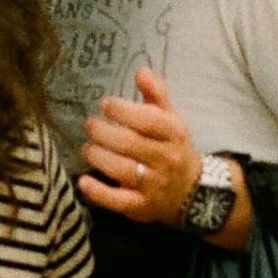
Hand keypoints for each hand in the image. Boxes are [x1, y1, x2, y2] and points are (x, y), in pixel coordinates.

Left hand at [79, 67, 202, 227]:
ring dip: (98, 157)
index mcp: (174, 134)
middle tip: (89, 125)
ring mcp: (155, 186)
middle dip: (103, 132)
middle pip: (130, 144)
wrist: (194, 193)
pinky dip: (99, 192)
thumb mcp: (171, 120)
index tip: (105, 105)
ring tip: (87, 148)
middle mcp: (167, 160)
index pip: (149, 121)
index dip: (123, 110)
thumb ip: (156, 95)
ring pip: (123, 170)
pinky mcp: (142, 207)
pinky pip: (119, 201)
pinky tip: (83, 181)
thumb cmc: (173, 148)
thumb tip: (141, 70)